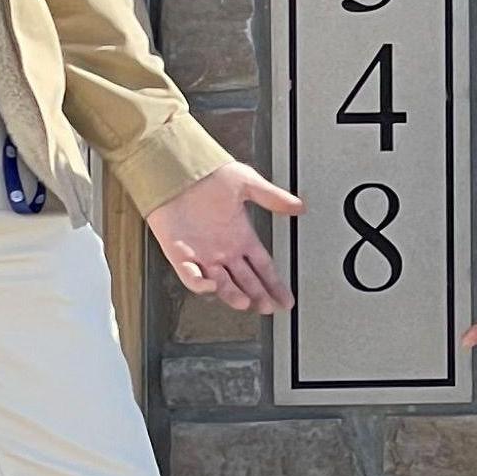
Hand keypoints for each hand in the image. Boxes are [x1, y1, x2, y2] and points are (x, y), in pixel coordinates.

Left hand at [146, 161, 303, 313]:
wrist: (178, 169)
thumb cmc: (209, 174)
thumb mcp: (247, 183)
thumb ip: (273, 197)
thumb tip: (298, 206)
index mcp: (241, 236)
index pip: (263, 267)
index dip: (275, 284)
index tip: (285, 300)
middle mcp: (224, 249)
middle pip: (245, 281)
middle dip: (257, 295)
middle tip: (268, 307)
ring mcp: (202, 254)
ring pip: (221, 283)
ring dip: (233, 294)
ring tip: (245, 302)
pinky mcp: (179, 253)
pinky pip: (190, 275)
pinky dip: (199, 283)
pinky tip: (210, 284)